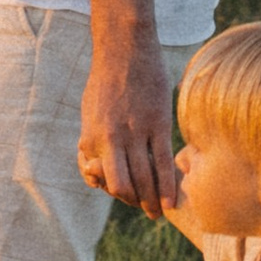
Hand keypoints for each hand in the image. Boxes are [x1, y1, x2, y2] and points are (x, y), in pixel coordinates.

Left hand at [77, 30, 175, 216]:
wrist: (124, 48)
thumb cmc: (105, 81)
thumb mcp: (88, 113)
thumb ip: (91, 141)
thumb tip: (94, 167)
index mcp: (91, 138)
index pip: (101, 180)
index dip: (112, 191)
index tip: (126, 193)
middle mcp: (111, 140)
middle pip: (122, 187)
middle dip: (133, 202)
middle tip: (145, 208)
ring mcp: (136, 132)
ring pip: (145, 179)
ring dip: (152, 201)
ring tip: (158, 213)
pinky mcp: (158, 124)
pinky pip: (163, 163)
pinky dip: (168, 186)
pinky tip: (172, 200)